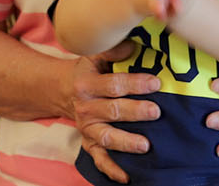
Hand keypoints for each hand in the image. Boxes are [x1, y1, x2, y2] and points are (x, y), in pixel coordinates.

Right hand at [69, 41, 161, 183]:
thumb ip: (113, 51)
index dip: (135, 83)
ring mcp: (87, 128)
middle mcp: (86, 108)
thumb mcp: (94, 55)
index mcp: (88, 84)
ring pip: (107, 137)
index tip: (156, 82)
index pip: (114, 84)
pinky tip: (127, 177)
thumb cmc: (88, 71)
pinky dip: (112, 169)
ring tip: (146, 145)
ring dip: (126, 142)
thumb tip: (134, 46)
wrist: (62, 91)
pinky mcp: (89, 144)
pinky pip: (99, 159)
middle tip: (156, 112)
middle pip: (113, 111)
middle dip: (135, 112)